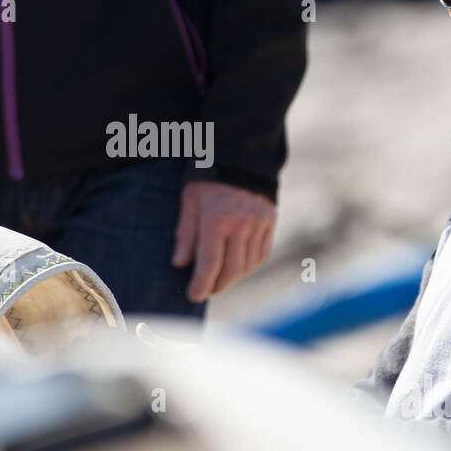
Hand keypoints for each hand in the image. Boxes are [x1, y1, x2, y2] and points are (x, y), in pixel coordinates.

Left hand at [171, 181, 274, 302]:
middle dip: (217, 286)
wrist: (240, 154)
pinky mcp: (270, 222)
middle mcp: (241, 224)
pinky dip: (249, 266)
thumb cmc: (208, 179)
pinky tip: (238, 268)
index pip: (209, 263)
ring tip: (219, 280)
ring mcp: (259, 224)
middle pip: (231, 270)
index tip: (193, 295)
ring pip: (248, 265)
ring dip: (233, 278)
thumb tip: (179, 264)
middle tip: (205, 291)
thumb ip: (186, 233)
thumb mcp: (189, 201)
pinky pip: (261, 254)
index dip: (200, 284)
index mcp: (216, 219)